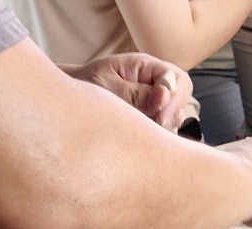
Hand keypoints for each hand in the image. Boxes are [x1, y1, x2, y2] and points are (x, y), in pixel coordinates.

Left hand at [61, 54, 192, 131]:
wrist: (70, 99)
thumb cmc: (85, 85)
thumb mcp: (106, 86)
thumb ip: (136, 93)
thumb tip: (164, 97)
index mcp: (146, 66)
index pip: (178, 80)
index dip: (174, 99)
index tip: (158, 116)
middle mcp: (156, 84)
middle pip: (180, 102)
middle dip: (167, 117)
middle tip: (143, 125)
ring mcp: (157, 103)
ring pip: (174, 120)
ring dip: (159, 129)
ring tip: (131, 128)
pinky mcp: (153, 120)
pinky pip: (165, 132)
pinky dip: (154, 138)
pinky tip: (134, 136)